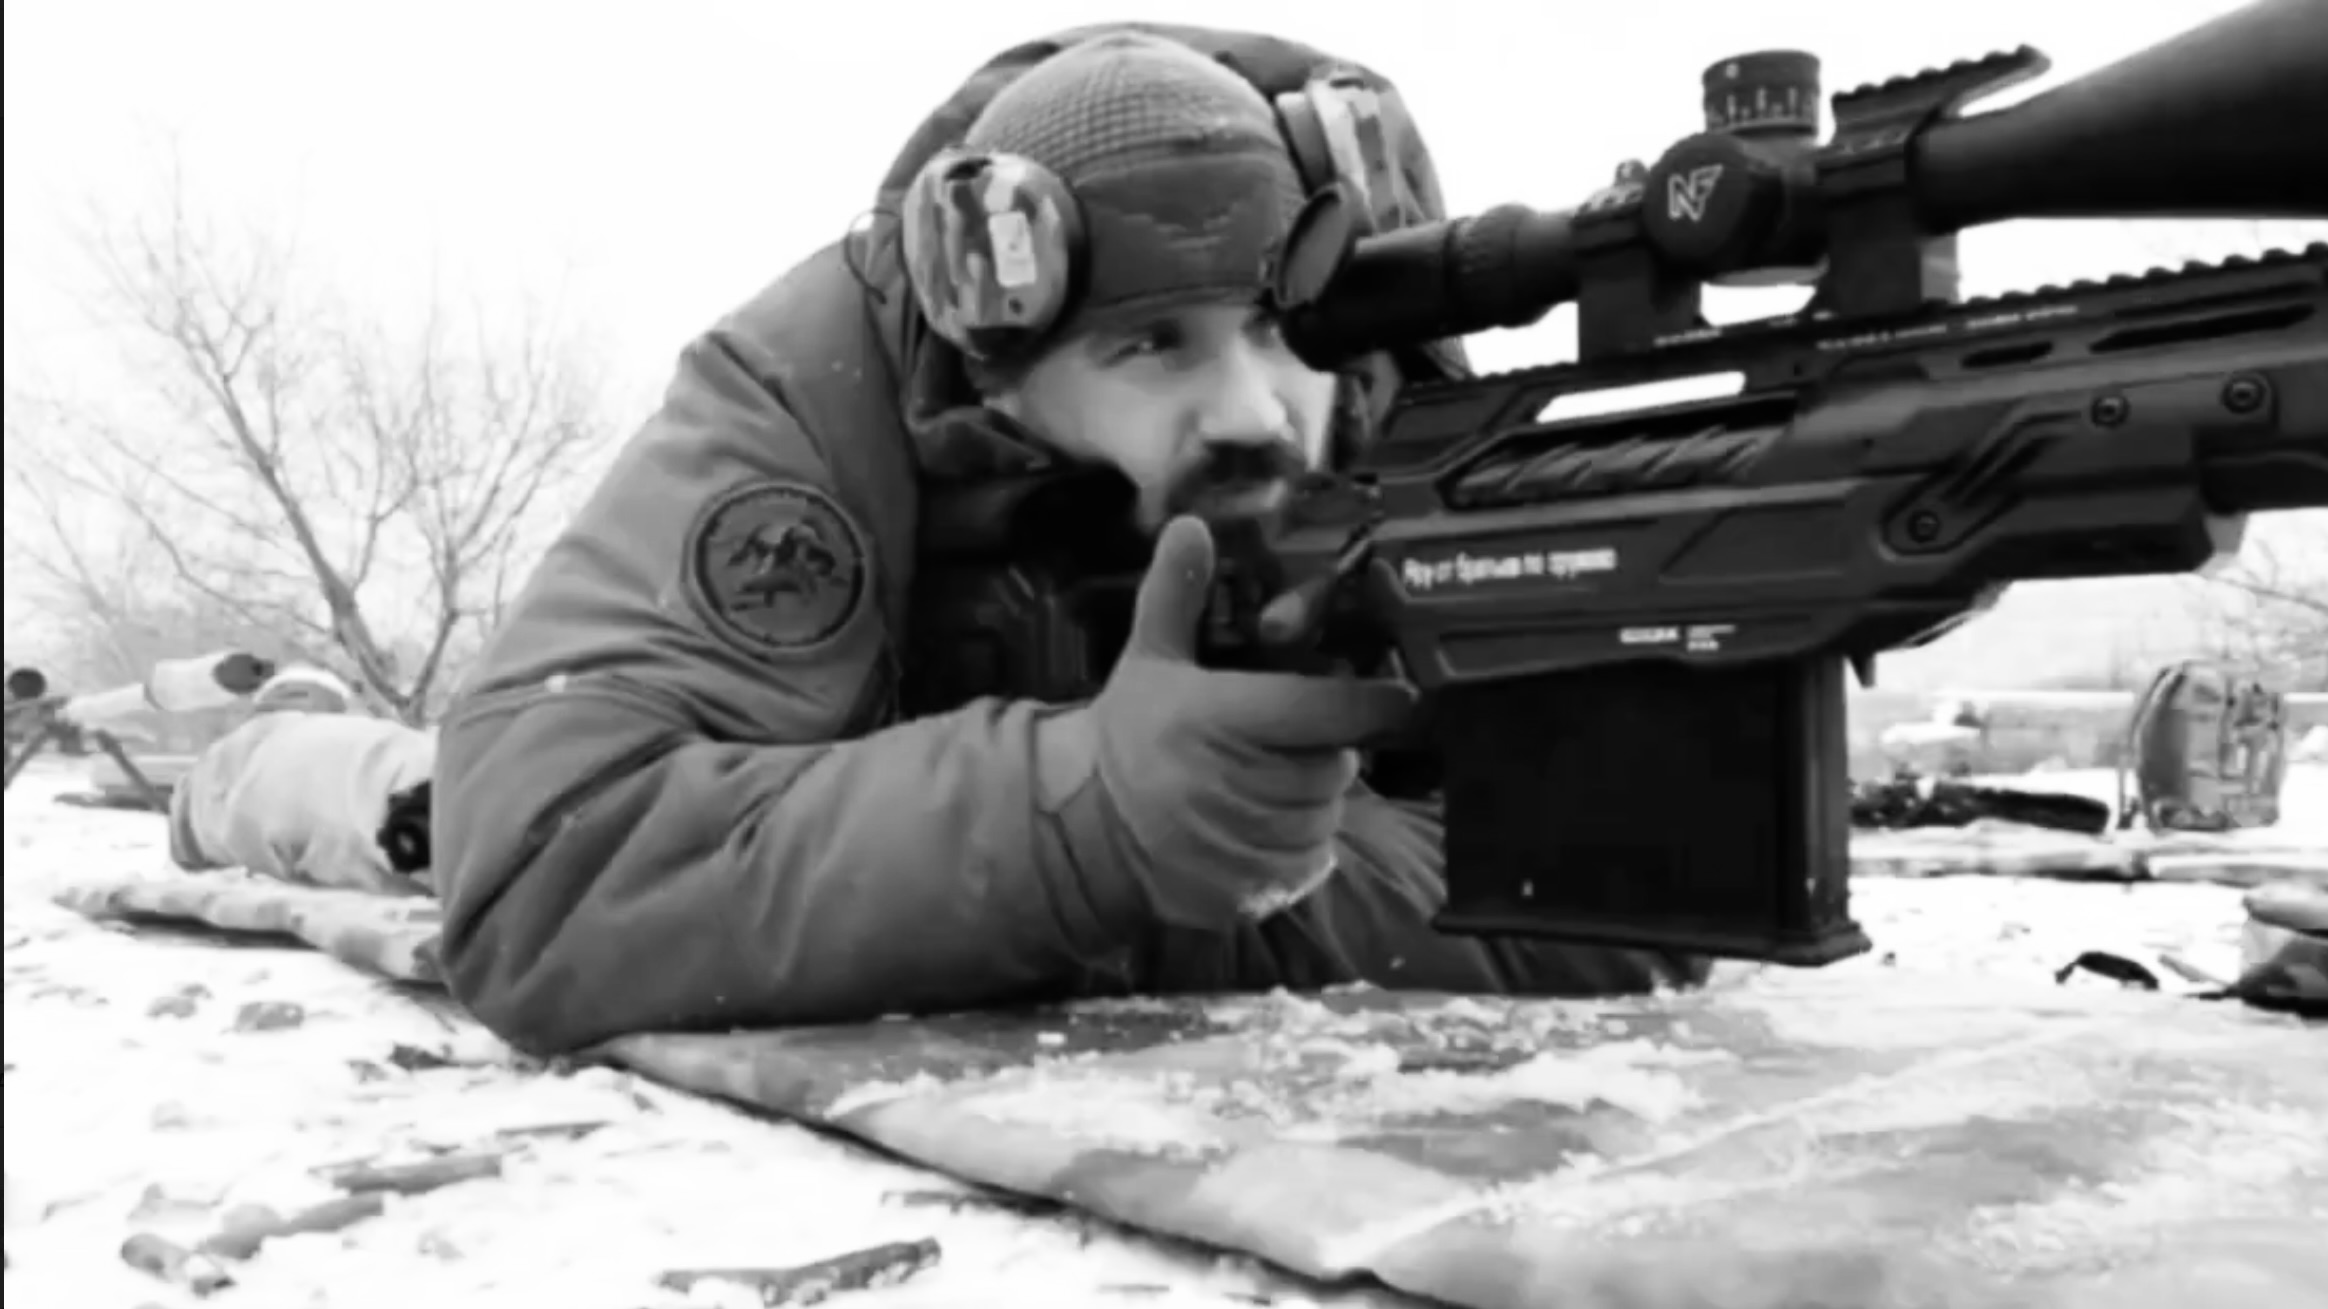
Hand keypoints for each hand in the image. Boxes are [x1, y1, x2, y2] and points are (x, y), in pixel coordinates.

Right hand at [1077, 516, 1416, 926]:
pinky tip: (1257, 821)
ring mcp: (1257, 841)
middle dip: (1325, 743)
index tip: (1395, 695)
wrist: (1088, 833)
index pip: (1336, 708)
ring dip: (1312, 791)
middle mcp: (1248, 782)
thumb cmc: (1131, 739)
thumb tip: (1190, 526)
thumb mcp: (1149, 661)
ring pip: (1329, 806)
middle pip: (1338, 758)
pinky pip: (1314, 854)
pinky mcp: (1262, 886)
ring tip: (1263, 779)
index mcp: (1227, 718)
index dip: (1375, 700)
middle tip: (1286, 736)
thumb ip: (1178, 595)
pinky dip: (1298, 837)